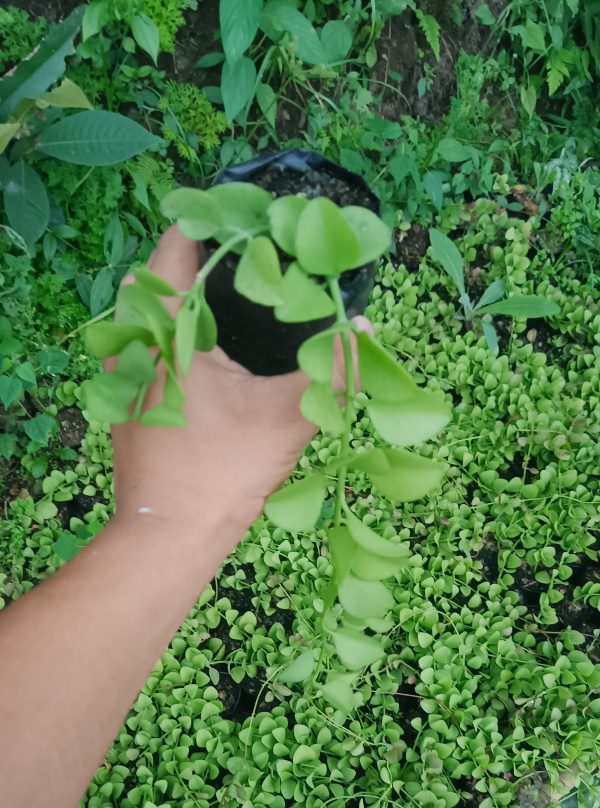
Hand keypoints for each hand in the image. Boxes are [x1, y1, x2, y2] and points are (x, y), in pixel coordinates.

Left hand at [112, 227, 368, 546]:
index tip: (251, 214)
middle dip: (205, 252)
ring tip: (241, 283)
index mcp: (165, 332)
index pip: (176, 247)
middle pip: (163, 271)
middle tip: (253, 245)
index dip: (212, 221)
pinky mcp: (131, 391)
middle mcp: (135, 340)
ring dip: (192, 288)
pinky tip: (219, 335)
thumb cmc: (223, 472)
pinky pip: (153, 335)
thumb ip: (330, 370)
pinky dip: (183, 321)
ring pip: (155, 306)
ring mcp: (126, 367)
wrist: (170, 533)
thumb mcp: (287, 416)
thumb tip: (365, 333)